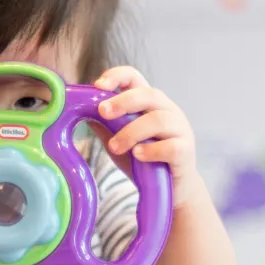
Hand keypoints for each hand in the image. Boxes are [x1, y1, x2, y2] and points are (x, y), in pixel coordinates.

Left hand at [94, 66, 202, 210]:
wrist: (171, 188)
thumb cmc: (143, 160)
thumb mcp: (118, 141)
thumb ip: (104, 126)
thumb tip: (78, 112)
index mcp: (148, 103)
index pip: (135, 78)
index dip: (117, 76)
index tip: (98, 85)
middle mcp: (167, 110)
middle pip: (149, 94)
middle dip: (123, 101)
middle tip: (103, 112)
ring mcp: (180, 129)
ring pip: (158, 120)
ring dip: (132, 132)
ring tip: (114, 147)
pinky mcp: (186, 151)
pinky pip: (171, 146)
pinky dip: (151, 150)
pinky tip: (138, 156)